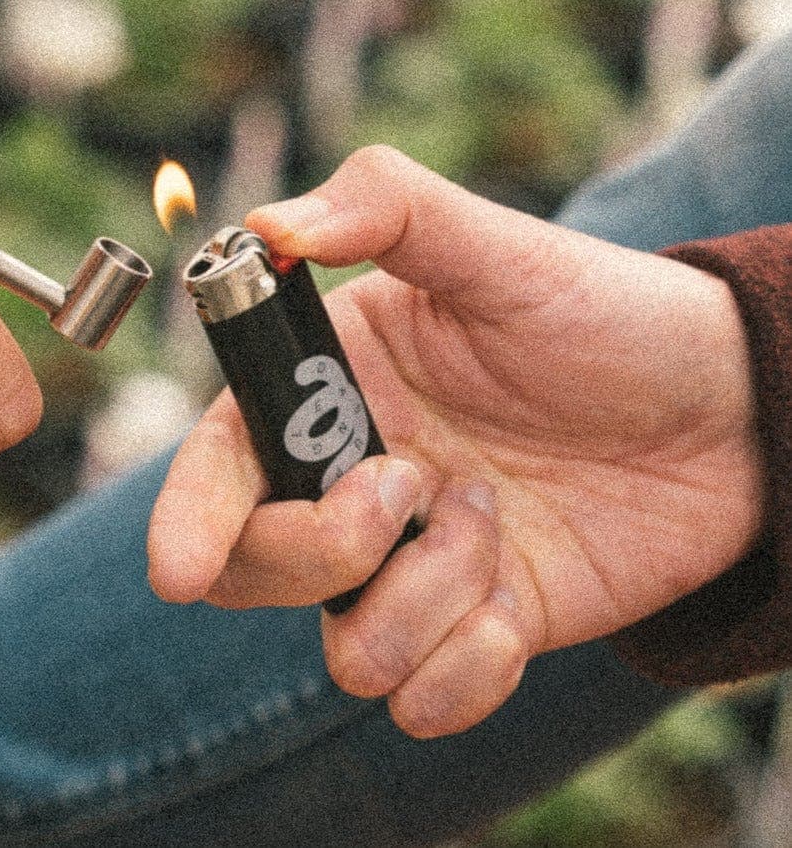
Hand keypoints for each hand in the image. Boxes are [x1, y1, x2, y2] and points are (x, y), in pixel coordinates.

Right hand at [148, 145, 758, 737]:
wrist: (727, 408)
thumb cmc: (598, 309)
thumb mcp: (494, 244)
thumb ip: (381, 208)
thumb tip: (265, 228)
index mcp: (330, 391)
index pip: (219, 463)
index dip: (189, 516)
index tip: (181, 567)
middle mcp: (353, 484)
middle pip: (257, 571)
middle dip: (324, 548)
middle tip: (411, 484)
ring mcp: (415, 566)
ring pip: (350, 650)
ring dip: (427, 595)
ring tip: (498, 516)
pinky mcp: (479, 630)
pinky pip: (428, 701)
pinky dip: (472, 666)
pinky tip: (519, 595)